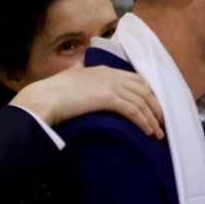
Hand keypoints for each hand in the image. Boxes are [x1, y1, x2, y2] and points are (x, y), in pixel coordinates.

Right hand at [11, 66, 163, 138]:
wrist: (43, 98)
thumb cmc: (52, 93)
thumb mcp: (70, 77)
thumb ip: (79, 74)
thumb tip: (80, 70)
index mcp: (104, 70)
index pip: (135, 80)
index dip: (148, 94)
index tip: (154, 109)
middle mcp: (111, 75)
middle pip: (144, 90)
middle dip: (156, 107)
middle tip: (161, 123)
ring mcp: (110, 85)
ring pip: (142, 101)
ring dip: (152, 119)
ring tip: (157, 134)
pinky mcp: (107, 97)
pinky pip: (133, 110)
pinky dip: (143, 121)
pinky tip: (147, 132)